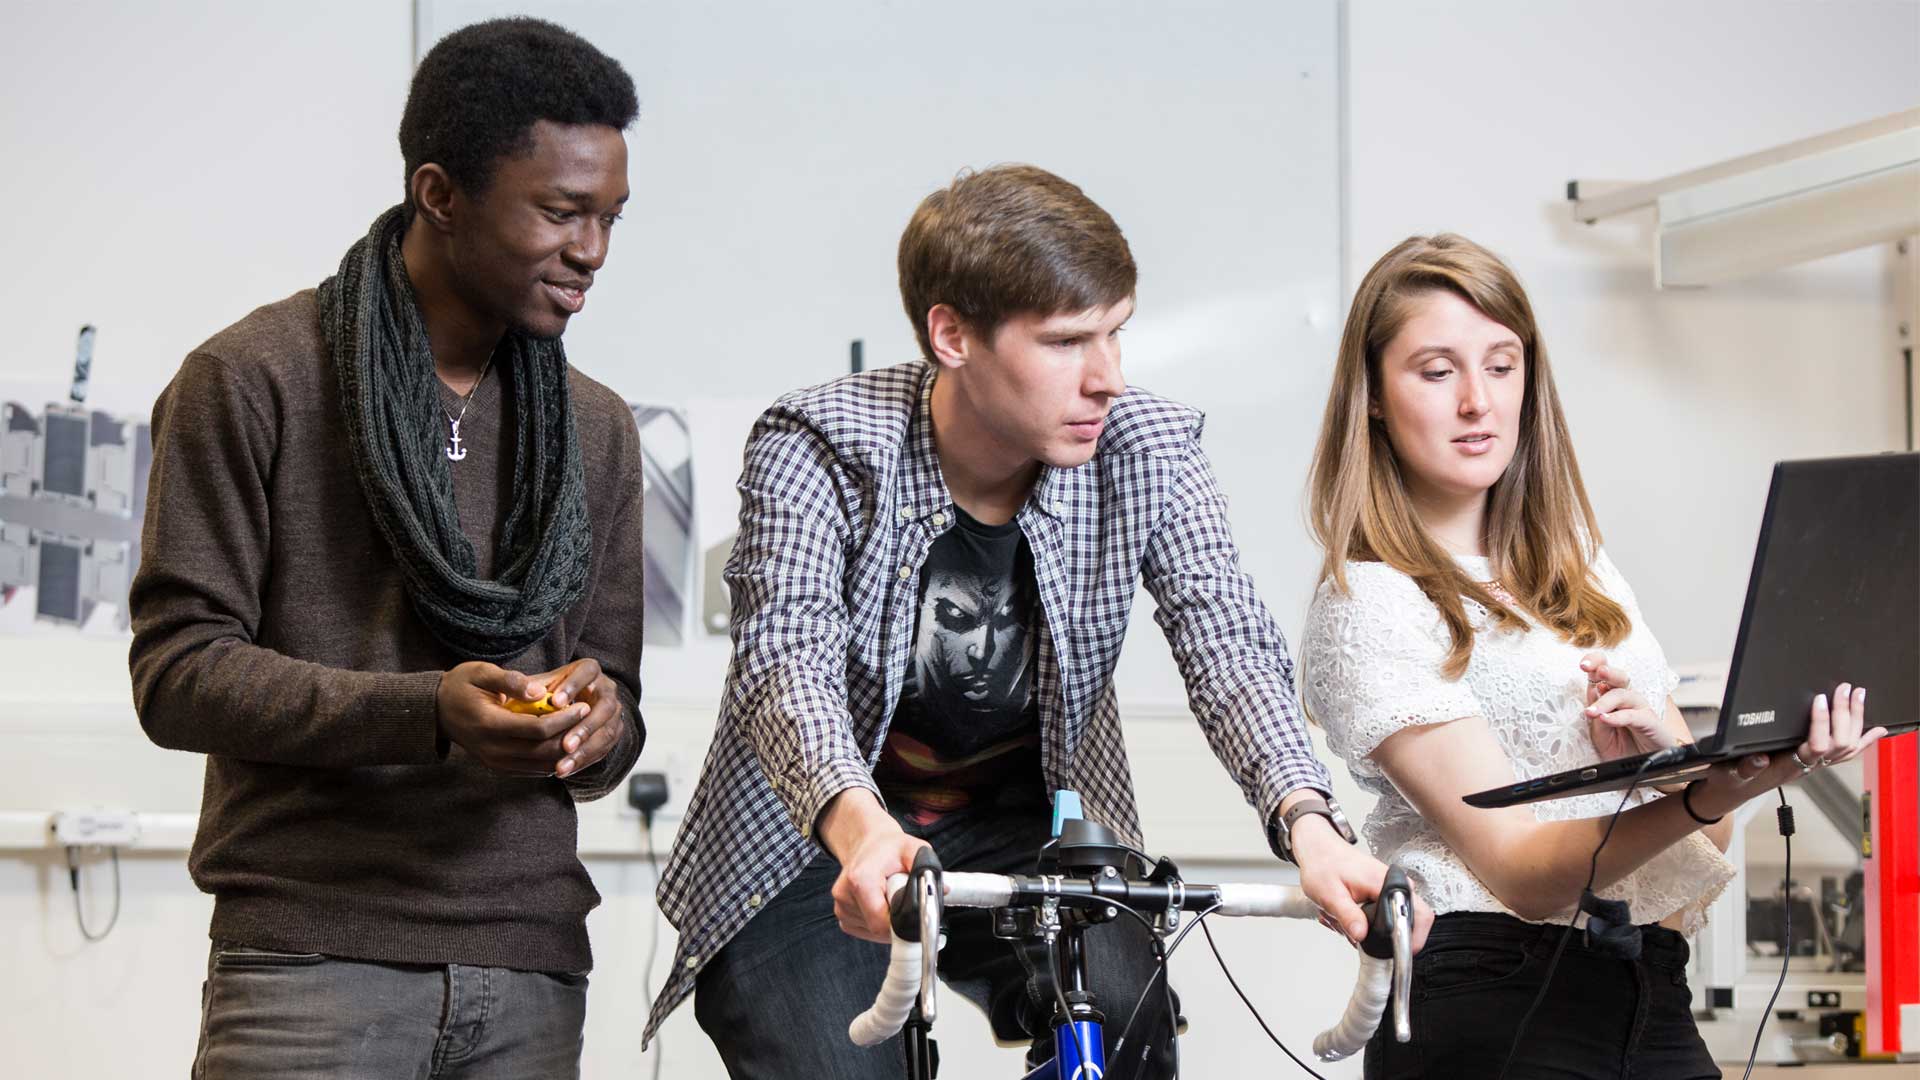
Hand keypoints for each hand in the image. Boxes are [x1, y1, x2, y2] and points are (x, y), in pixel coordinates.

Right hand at [436, 661, 579, 775]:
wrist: (437, 711)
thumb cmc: (461, 686)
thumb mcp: (480, 672)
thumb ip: (510, 680)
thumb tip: (540, 691)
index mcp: (489, 724)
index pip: (538, 729)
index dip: (565, 719)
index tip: (583, 705)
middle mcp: (492, 749)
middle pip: (544, 751)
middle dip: (571, 736)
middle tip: (590, 719)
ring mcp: (495, 762)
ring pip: (542, 765)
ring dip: (566, 752)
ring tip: (583, 731)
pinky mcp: (499, 768)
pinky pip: (534, 770)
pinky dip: (553, 760)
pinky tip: (567, 743)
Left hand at [525, 658, 624, 777]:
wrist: (569, 704)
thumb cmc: (549, 692)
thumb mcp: (541, 684)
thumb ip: (533, 687)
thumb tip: (525, 692)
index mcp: (589, 670)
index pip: (586, 673)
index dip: (573, 687)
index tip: (555, 702)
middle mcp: (606, 689)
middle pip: (605, 707)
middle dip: (585, 728)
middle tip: (565, 745)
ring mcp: (613, 712)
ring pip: (607, 732)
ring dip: (586, 751)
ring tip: (562, 767)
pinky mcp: (613, 731)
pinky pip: (604, 748)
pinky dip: (584, 761)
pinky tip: (565, 769)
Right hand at [817, 789, 929, 943]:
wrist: (868, 845)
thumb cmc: (890, 848)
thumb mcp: (913, 849)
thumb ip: (927, 869)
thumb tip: (943, 891)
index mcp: (860, 880)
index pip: (881, 923)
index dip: (902, 923)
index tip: (913, 913)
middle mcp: (844, 895)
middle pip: (879, 929)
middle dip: (897, 921)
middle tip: (903, 899)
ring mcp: (841, 908)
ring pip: (874, 932)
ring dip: (888, 921)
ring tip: (890, 897)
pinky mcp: (843, 916)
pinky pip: (866, 931)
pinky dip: (878, 923)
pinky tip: (881, 903)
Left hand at [1289, 814, 1432, 952]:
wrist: (1319, 849)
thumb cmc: (1323, 864)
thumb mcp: (1330, 895)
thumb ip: (1348, 916)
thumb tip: (1362, 935)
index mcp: (1386, 882)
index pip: (1420, 915)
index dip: (1412, 938)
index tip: (1396, 952)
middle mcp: (1394, 883)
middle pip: (1409, 923)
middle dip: (1384, 937)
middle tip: (1359, 935)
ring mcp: (1390, 887)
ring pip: (1395, 922)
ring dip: (1372, 930)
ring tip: (1346, 921)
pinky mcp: (1383, 891)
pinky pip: (1385, 915)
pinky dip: (1367, 922)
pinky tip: (1348, 916)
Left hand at [1579, 653, 1675, 760]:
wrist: (1644, 766)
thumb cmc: (1622, 748)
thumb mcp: (1600, 735)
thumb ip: (1595, 716)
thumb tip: (1591, 697)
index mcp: (1611, 697)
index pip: (1603, 675)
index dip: (1595, 665)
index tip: (1583, 664)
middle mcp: (1626, 699)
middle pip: (1617, 677)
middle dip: (1602, 669)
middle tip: (1587, 668)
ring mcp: (1639, 709)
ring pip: (1623, 695)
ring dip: (1604, 702)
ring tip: (1591, 711)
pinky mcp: (1649, 722)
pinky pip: (1633, 716)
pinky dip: (1618, 717)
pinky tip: (1605, 719)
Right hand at [1688, 682, 1886, 819]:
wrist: (1734, 790)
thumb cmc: (1730, 779)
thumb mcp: (1727, 772)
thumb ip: (1744, 767)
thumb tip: (1760, 758)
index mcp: (1786, 767)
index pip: (1815, 746)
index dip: (1821, 723)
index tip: (1818, 699)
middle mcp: (1806, 766)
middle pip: (1839, 743)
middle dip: (1845, 715)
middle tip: (1845, 689)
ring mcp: (1814, 765)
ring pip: (1847, 746)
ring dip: (1856, 721)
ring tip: (1859, 696)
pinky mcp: (1816, 761)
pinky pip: (1847, 753)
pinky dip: (1865, 740)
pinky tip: (1876, 729)